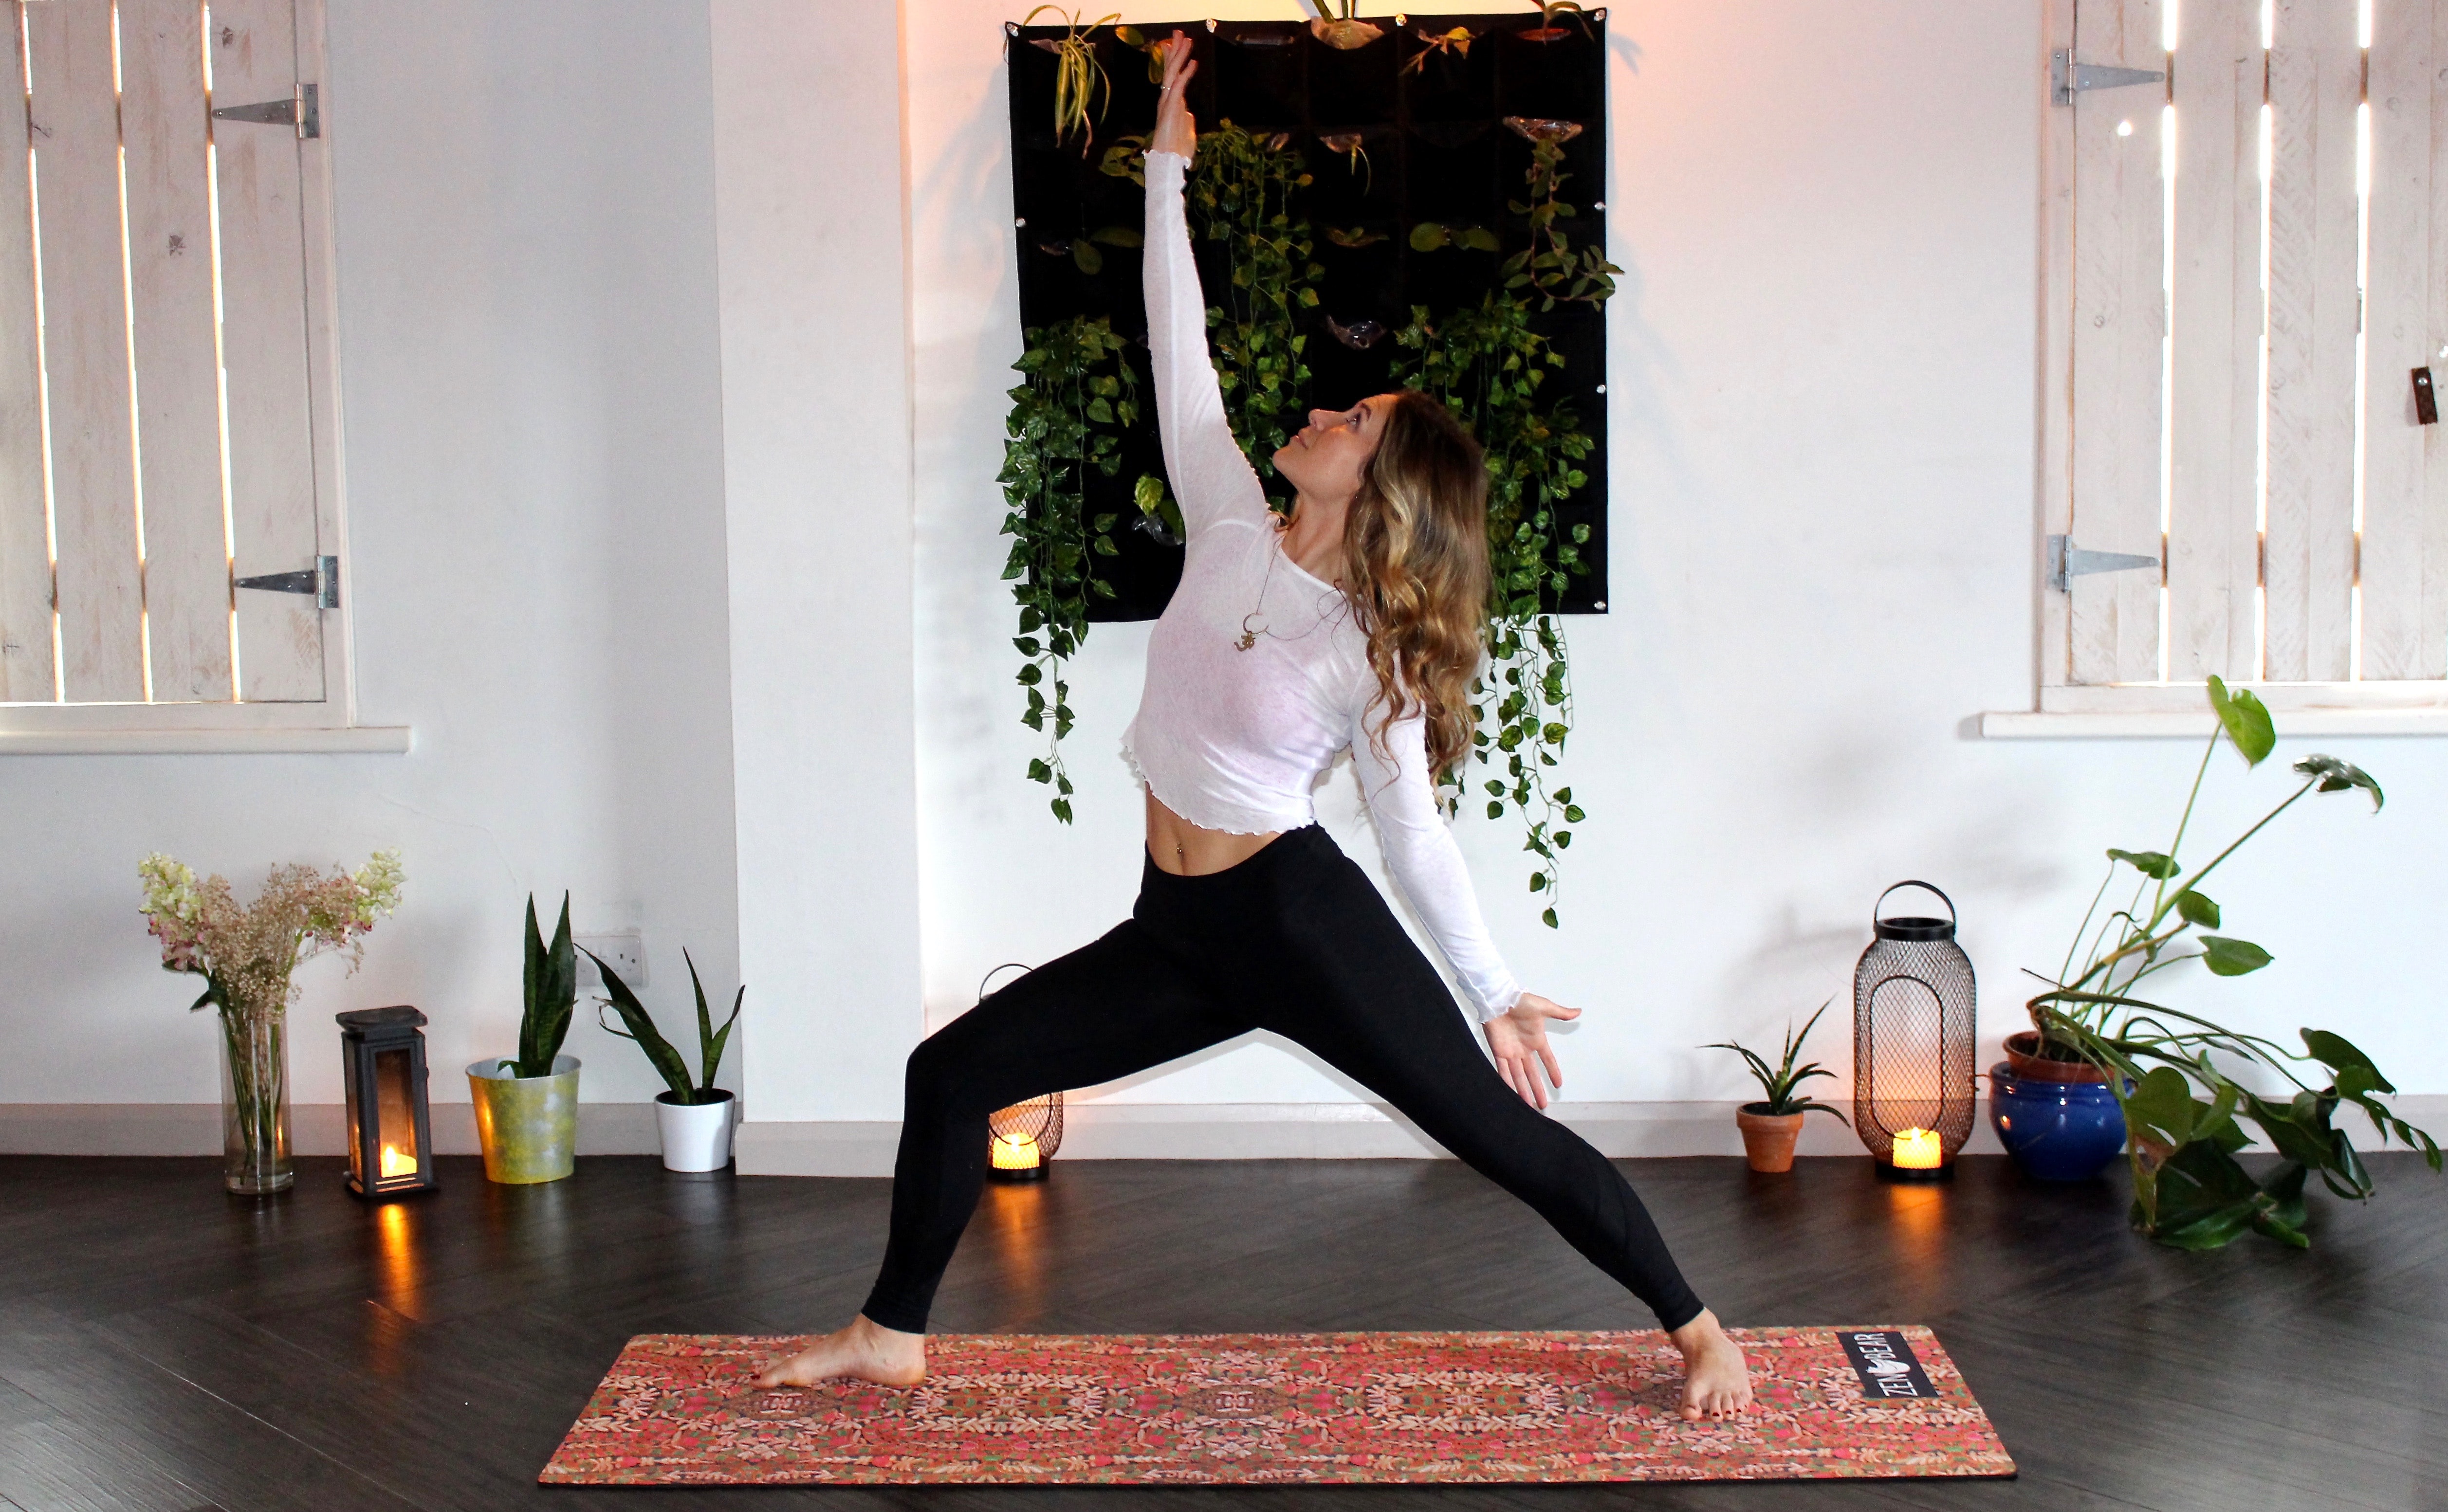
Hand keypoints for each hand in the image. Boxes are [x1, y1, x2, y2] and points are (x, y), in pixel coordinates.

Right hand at [1149, 30, 1196, 160]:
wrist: (1169, 162)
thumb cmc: (1176, 150)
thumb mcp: (1185, 131)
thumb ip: (1186, 120)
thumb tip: (1187, 114)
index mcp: (1170, 103)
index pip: (1171, 76)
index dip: (1173, 59)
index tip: (1176, 44)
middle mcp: (1167, 100)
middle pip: (1170, 70)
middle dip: (1175, 50)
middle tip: (1179, 33)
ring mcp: (1168, 103)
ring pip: (1173, 74)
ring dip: (1180, 56)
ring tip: (1186, 40)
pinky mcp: (1171, 109)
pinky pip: (1179, 87)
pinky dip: (1186, 74)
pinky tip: (1193, 63)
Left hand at [1482, 992, 1579, 1109]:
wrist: (1499, 998)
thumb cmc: (1520, 1000)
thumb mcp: (1544, 1007)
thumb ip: (1560, 1013)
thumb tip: (1578, 1012)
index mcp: (1536, 1039)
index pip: (1547, 1060)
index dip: (1553, 1071)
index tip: (1558, 1084)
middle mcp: (1524, 1049)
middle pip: (1532, 1074)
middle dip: (1538, 1089)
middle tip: (1543, 1105)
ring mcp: (1511, 1052)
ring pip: (1518, 1076)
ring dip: (1523, 1091)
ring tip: (1528, 1106)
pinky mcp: (1498, 1052)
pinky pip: (1502, 1071)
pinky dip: (1506, 1082)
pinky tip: (1510, 1094)